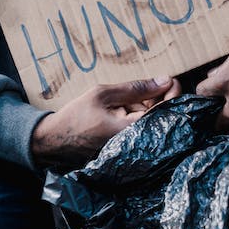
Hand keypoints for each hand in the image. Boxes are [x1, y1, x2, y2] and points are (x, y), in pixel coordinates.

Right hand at [31, 76, 181, 168]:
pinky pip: (141, 129)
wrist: (55, 141)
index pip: (167, 110)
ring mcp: (133, 148)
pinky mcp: (128, 149)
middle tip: (142, 86)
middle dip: (157, 98)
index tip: (170, 79)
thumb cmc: (76, 117)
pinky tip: (123, 109)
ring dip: (144, 107)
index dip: (173, 93)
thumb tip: (165, 80)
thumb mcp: (103, 95)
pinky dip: (137, 116)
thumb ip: (135, 88)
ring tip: (124, 99)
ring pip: (151, 121)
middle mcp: (137, 143)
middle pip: (162, 116)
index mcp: (133, 129)